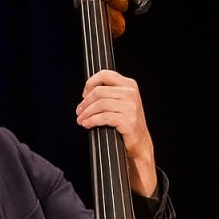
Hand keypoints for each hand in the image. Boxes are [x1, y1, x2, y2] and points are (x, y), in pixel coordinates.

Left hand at [77, 70, 156, 195]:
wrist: (139, 143)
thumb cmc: (127, 123)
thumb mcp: (121, 102)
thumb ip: (108, 93)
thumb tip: (86, 93)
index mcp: (129, 85)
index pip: (105, 74)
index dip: (90, 83)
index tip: (84, 94)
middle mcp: (131, 93)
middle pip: (99, 91)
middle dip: (85, 102)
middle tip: (79, 111)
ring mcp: (131, 106)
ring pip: (100, 104)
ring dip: (86, 113)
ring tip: (81, 119)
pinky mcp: (128, 120)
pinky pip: (103, 117)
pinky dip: (92, 120)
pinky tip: (87, 124)